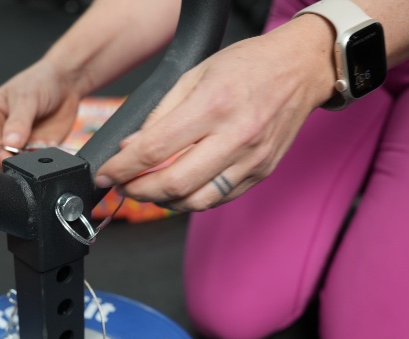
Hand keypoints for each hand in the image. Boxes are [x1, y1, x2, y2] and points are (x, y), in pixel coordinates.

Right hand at [0, 60, 87, 168]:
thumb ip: (18, 121)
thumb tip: (9, 143)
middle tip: (24, 156)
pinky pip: (35, 164)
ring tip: (41, 145)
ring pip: (14, 165)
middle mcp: (0, 133)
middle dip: (8, 162)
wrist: (65, 84)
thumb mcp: (26, 97)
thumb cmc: (39, 81)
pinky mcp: (33, 151)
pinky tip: (50, 144)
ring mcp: (17, 145)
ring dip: (28, 161)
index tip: (7, 157)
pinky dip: (43, 159)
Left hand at [93, 16, 334, 210]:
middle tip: (122, 187)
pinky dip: (192, 200)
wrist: (302, 68)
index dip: (122, 168)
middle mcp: (234, 136)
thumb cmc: (249, 65)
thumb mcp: (195, 74)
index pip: (154, 149)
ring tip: (147, 190)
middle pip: (174, 183)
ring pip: (196, 201)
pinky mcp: (261, 172)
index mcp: (213, 105)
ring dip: (164, 202)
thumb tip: (130, 147)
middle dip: (138, 191)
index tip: (105, 175)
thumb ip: (160, 114)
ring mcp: (251, 159)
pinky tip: (179, 189)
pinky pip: (219, 198)